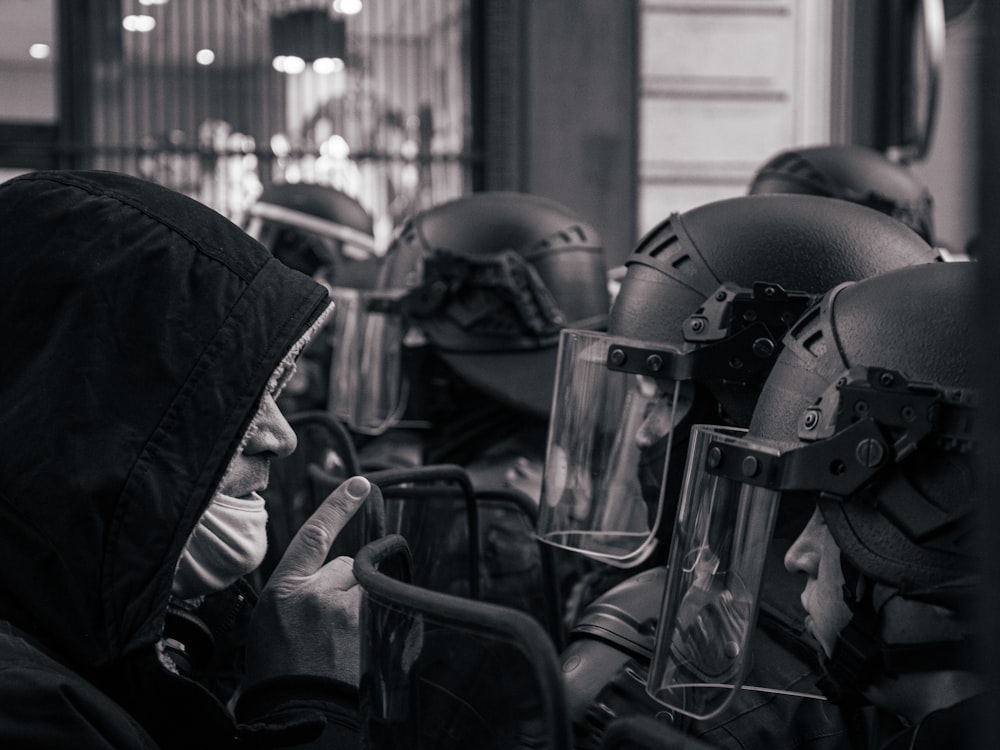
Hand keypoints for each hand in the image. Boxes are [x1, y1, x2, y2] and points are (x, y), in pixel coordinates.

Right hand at [244, 475, 371, 688]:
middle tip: (326, 625)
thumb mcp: (270, 623)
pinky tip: (355, 648)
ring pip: (364, 588)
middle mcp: (315, 594)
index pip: (314, 536)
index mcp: (283, 591)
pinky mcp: (368, 629)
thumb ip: (299, 591)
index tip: (360, 483)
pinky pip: (380, 608)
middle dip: (342, 586)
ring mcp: (345, 611)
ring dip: (358, 606)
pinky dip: (373, 622)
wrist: (297, 713)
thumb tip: (331, 574)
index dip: (337, 506)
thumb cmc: (279, 673)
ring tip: (340, 641)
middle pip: (346, 566)